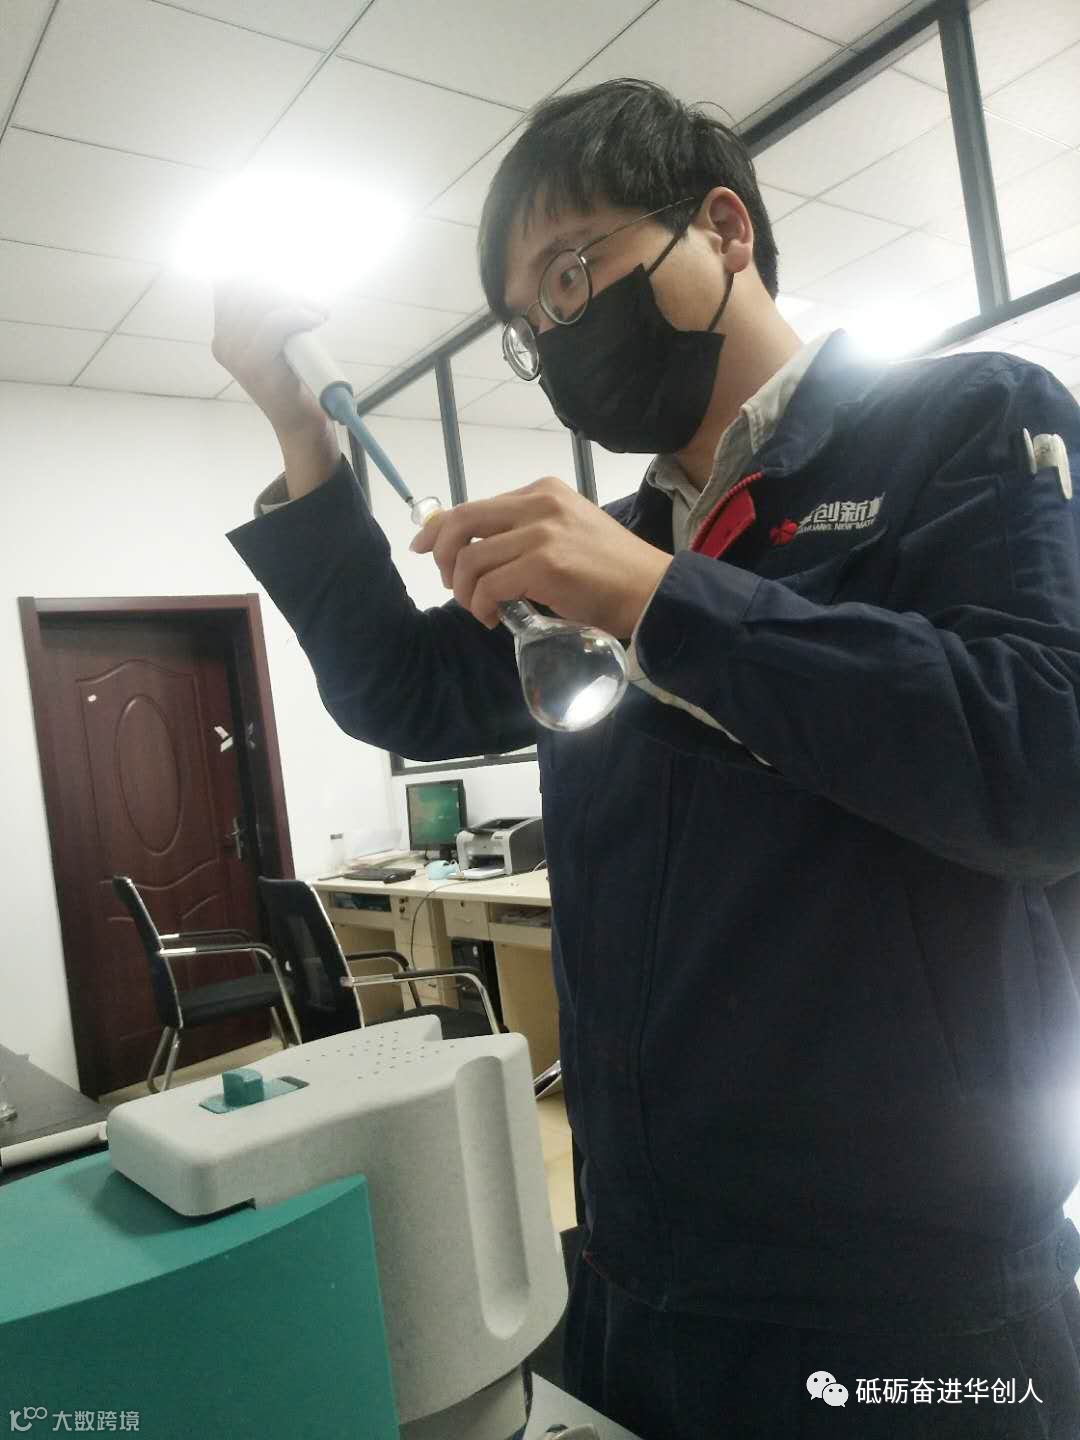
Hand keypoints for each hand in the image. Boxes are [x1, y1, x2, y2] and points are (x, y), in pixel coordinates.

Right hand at [211, 280, 331, 440]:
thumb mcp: (278, 340)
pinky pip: (276, 322)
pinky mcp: (255, 366)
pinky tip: (316, 317)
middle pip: (247, 288)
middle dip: (281, 285)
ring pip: (263, 303)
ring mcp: (237, 355)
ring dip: (296, 299)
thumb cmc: (294, 379)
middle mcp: (224, 343)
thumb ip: (270, 312)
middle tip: (308, 298)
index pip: (228, 283)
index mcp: (224, 334)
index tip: (283, 275)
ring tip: (317, 311)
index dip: (254, 270)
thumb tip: (274, 273)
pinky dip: (299, 315)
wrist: (300, 423)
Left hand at [409, 476, 670, 636]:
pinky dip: (482, 606)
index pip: (474, 505)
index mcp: (542, 491)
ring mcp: (542, 532)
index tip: (423, 549)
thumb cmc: (611, 572)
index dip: (439, 528)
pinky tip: (493, 618)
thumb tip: (475, 552)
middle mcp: (539, 503)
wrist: (653, 591)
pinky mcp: (545, 563)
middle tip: (451, 586)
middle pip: (461, 523)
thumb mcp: (565, 536)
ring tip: (479, 609)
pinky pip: (489, 585)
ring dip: (465, 591)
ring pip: (470, 559)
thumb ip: (524, 534)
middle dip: (442, 557)